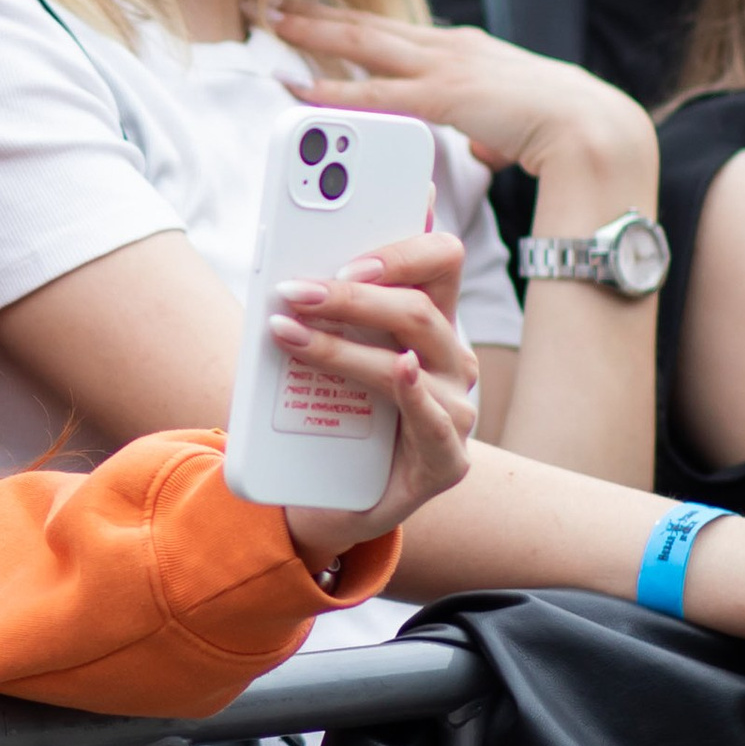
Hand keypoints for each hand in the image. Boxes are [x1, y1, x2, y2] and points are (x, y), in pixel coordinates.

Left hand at [258, 0, 654, 190]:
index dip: (350, 20)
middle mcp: (450, 47)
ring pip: (361, 41)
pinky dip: (331, 88)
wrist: (597, 131)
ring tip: (266, 20)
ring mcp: (446, 67)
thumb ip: (492, 131)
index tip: (313, 11)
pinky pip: (374, 92)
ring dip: (310, 31)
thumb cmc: (566, 130)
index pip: (394, 30)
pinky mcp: (444, 96)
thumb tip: (488, 149)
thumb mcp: (516, 124)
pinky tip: (296, 86)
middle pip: (367, 22)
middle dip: (314, 11)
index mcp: (466, 50)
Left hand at [276, 228, 477, 559]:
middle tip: (294, 291)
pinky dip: (413, 391)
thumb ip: (326, 302)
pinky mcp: (447, 460)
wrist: (330, 496)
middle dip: (350, 296)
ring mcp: (455, 409)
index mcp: (429, 320)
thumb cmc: (331, 411)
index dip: (400, 249)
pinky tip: (398, 369)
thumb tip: (297, 256)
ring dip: (343, 344)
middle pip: (418, 306)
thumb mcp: (329, 347)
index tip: (346, 253)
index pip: (440, 259)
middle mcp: (451, 359)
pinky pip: (433, 419)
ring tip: (289, 333)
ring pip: (408, 356)